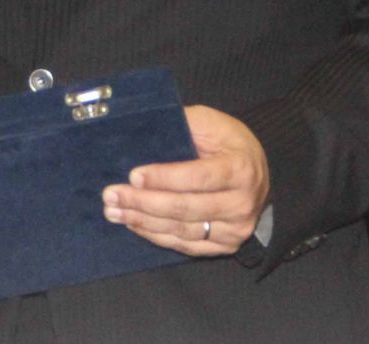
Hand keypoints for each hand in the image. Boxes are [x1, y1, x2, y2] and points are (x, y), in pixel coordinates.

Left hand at [101, 104, 269, 256]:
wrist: (257, 173)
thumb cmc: (228, 143)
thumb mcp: (210, 123)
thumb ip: (181, 123)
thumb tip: (142, 128)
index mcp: (240, 169)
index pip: (197, 177)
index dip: (163, 178)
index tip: (133, 175)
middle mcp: (242, 204)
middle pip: (185, 208)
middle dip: (143, 203)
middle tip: (111, 195)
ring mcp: (235, 229)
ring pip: (182, 231)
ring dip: (143, 221)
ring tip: (113, 211)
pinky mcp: (226, 246)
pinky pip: (186, 246)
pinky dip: (157, 236)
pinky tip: (134, 224)